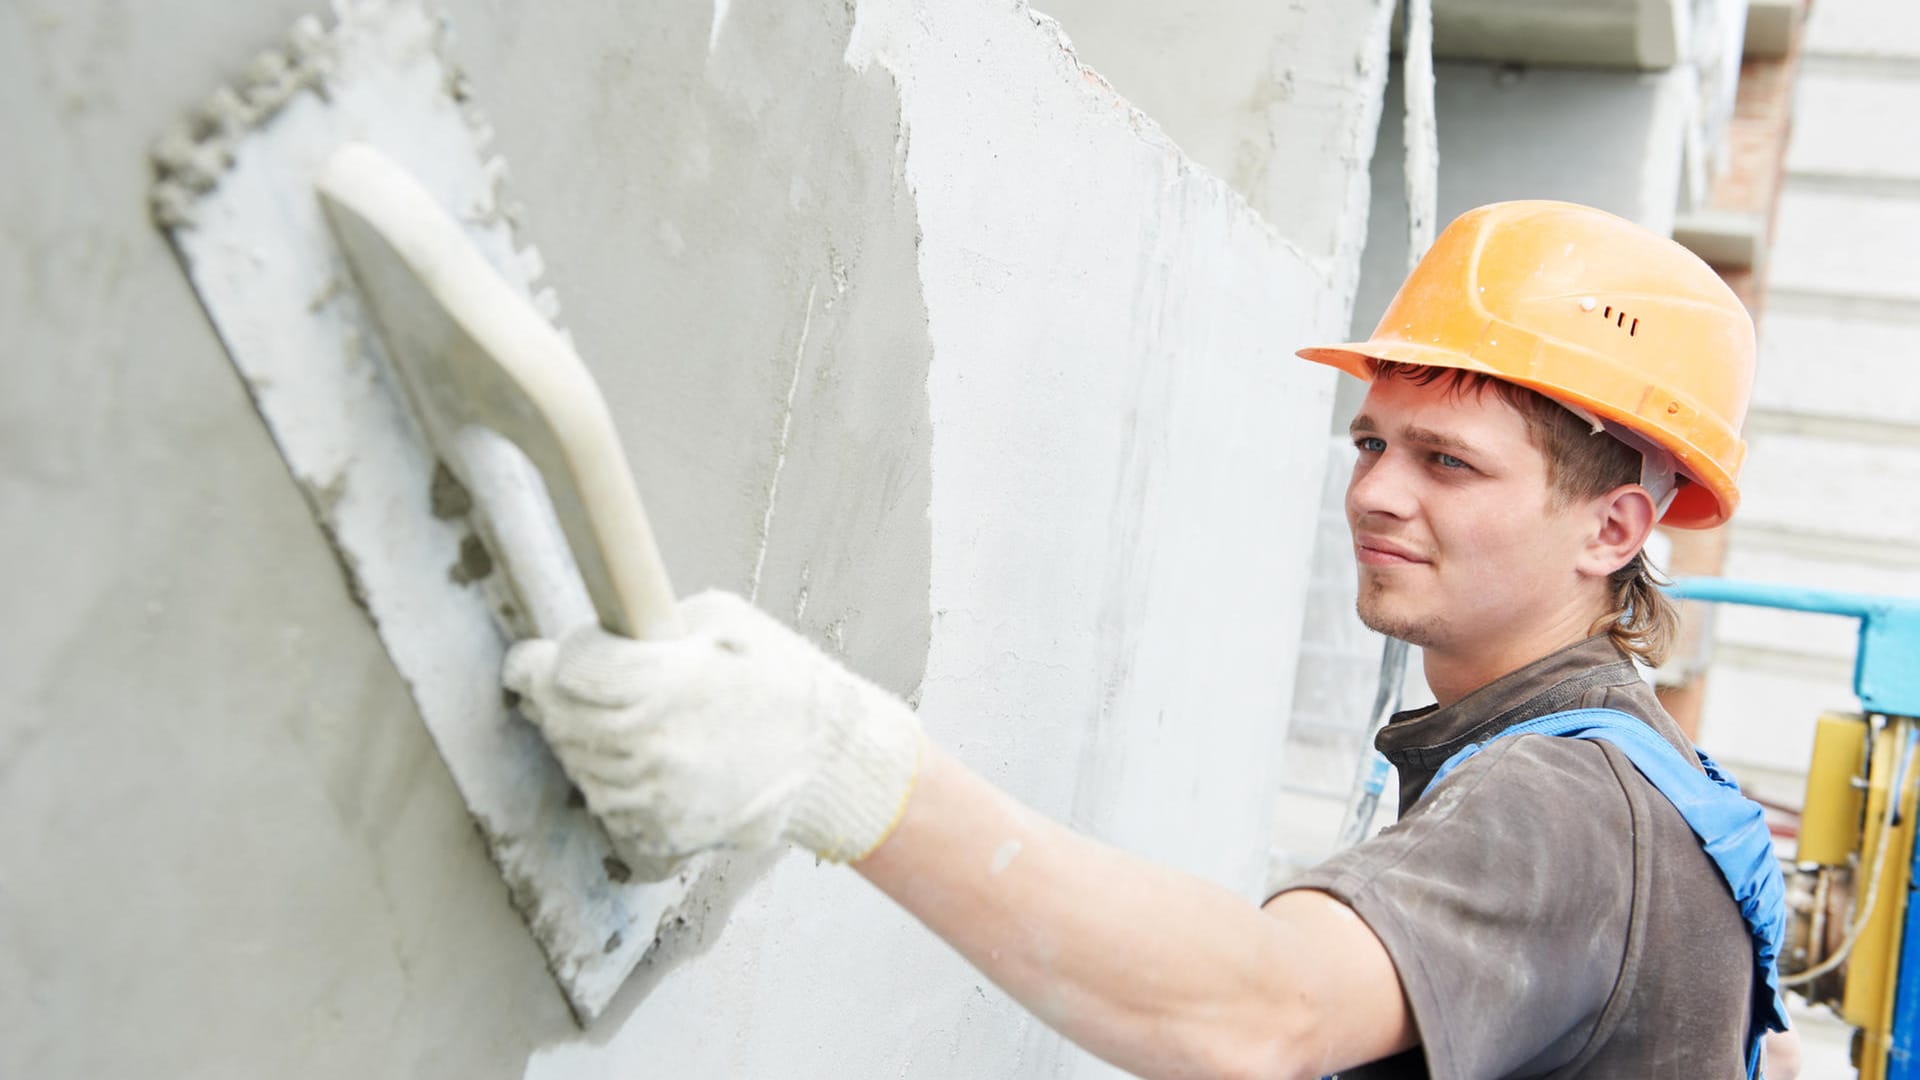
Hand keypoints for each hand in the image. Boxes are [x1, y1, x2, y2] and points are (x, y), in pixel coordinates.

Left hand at [502, 590, 922, 861]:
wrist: (832, 762)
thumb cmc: (783, 683)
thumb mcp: (725, 620)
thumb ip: (652, 623)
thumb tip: (595, 633)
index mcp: (668, 684)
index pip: (565, 672)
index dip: (542, 660)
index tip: (536, 658)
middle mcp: (654, 747)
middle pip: (558, 720)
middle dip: (556, 697)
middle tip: (578, 684)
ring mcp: (655, 799)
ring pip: (576, 765)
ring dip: (583, 740)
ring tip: (627, 720)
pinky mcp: (661, 835)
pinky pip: (605, 806)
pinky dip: (612, 782)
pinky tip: (646, 760)